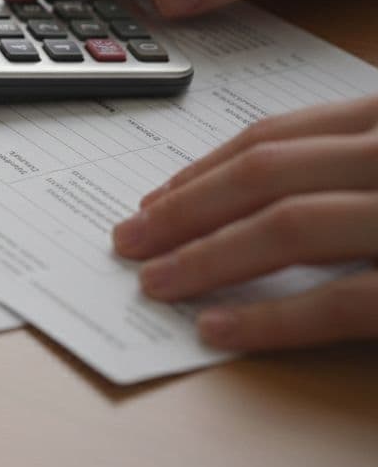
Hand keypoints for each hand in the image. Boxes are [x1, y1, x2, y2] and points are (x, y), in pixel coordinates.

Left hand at [112, 95, 377, 350]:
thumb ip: (337, 169)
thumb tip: (236, 203)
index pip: (276, 139)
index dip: (203, 172)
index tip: (152, 202)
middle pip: (266, 175)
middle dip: (184, 210)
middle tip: (128, 240)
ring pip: (289, 226)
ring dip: (206, 256)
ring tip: (153, 283)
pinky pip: (339, 302)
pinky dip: (271, 318)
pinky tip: (216, 327)